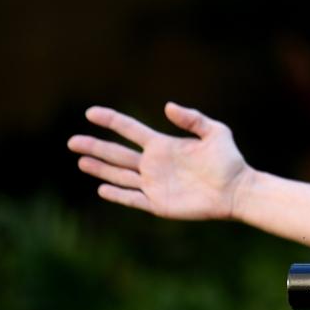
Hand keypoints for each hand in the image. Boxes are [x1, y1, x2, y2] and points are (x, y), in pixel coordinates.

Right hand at [67, 102, 252, 220]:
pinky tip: (101, 189)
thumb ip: (193, 119)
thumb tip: (167, 106)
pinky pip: (132, 198)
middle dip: (95, 147)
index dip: (110, 121)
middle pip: (117, 153)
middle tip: (72, 141)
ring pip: (119, 176)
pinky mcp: (158, 203)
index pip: (130, 130)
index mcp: (164, 145)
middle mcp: (154, 164)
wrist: (237, 190)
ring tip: (80, 160)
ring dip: (100, 169)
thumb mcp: (216, 132)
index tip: (90, 112)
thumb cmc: (229, 160)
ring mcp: (154, 184)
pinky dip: (117, 195)